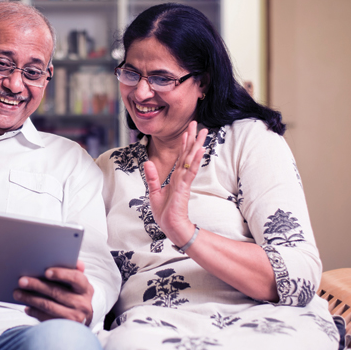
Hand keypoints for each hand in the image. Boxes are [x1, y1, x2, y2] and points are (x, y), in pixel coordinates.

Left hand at [14, 260, 93, 325]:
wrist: (82, 321)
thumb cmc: (75, 296)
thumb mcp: (78, 285)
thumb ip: (74, 272)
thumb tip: (77, 263)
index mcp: (85, 288)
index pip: (76, 278)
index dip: (61, 274)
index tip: (46, 272)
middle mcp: (82, 303)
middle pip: (56, 292)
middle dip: (37, 285)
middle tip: (21, 281)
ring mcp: (74, 317)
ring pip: (48, 305)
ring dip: (30, 298)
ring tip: (17, 293)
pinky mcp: (64, 327)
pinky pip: (46, 318)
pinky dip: (34, 311)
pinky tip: (26, 307)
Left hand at [144, 120, 207, 245]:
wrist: (170, 226)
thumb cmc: (165, 212)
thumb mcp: (153, 192)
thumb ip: (151, 177)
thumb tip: (147, 162)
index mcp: (175, 177)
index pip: (180, 156)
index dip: (183, 143)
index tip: (187, 130)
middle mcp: (181, 176)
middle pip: (188, 153)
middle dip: (192, 137)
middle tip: (197, 123)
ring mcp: (184, 181)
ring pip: (192, 159)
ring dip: (197, 144)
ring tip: (203, 131)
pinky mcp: (184, 187)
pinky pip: (190, 171)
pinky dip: (195, 160)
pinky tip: (200, 150)